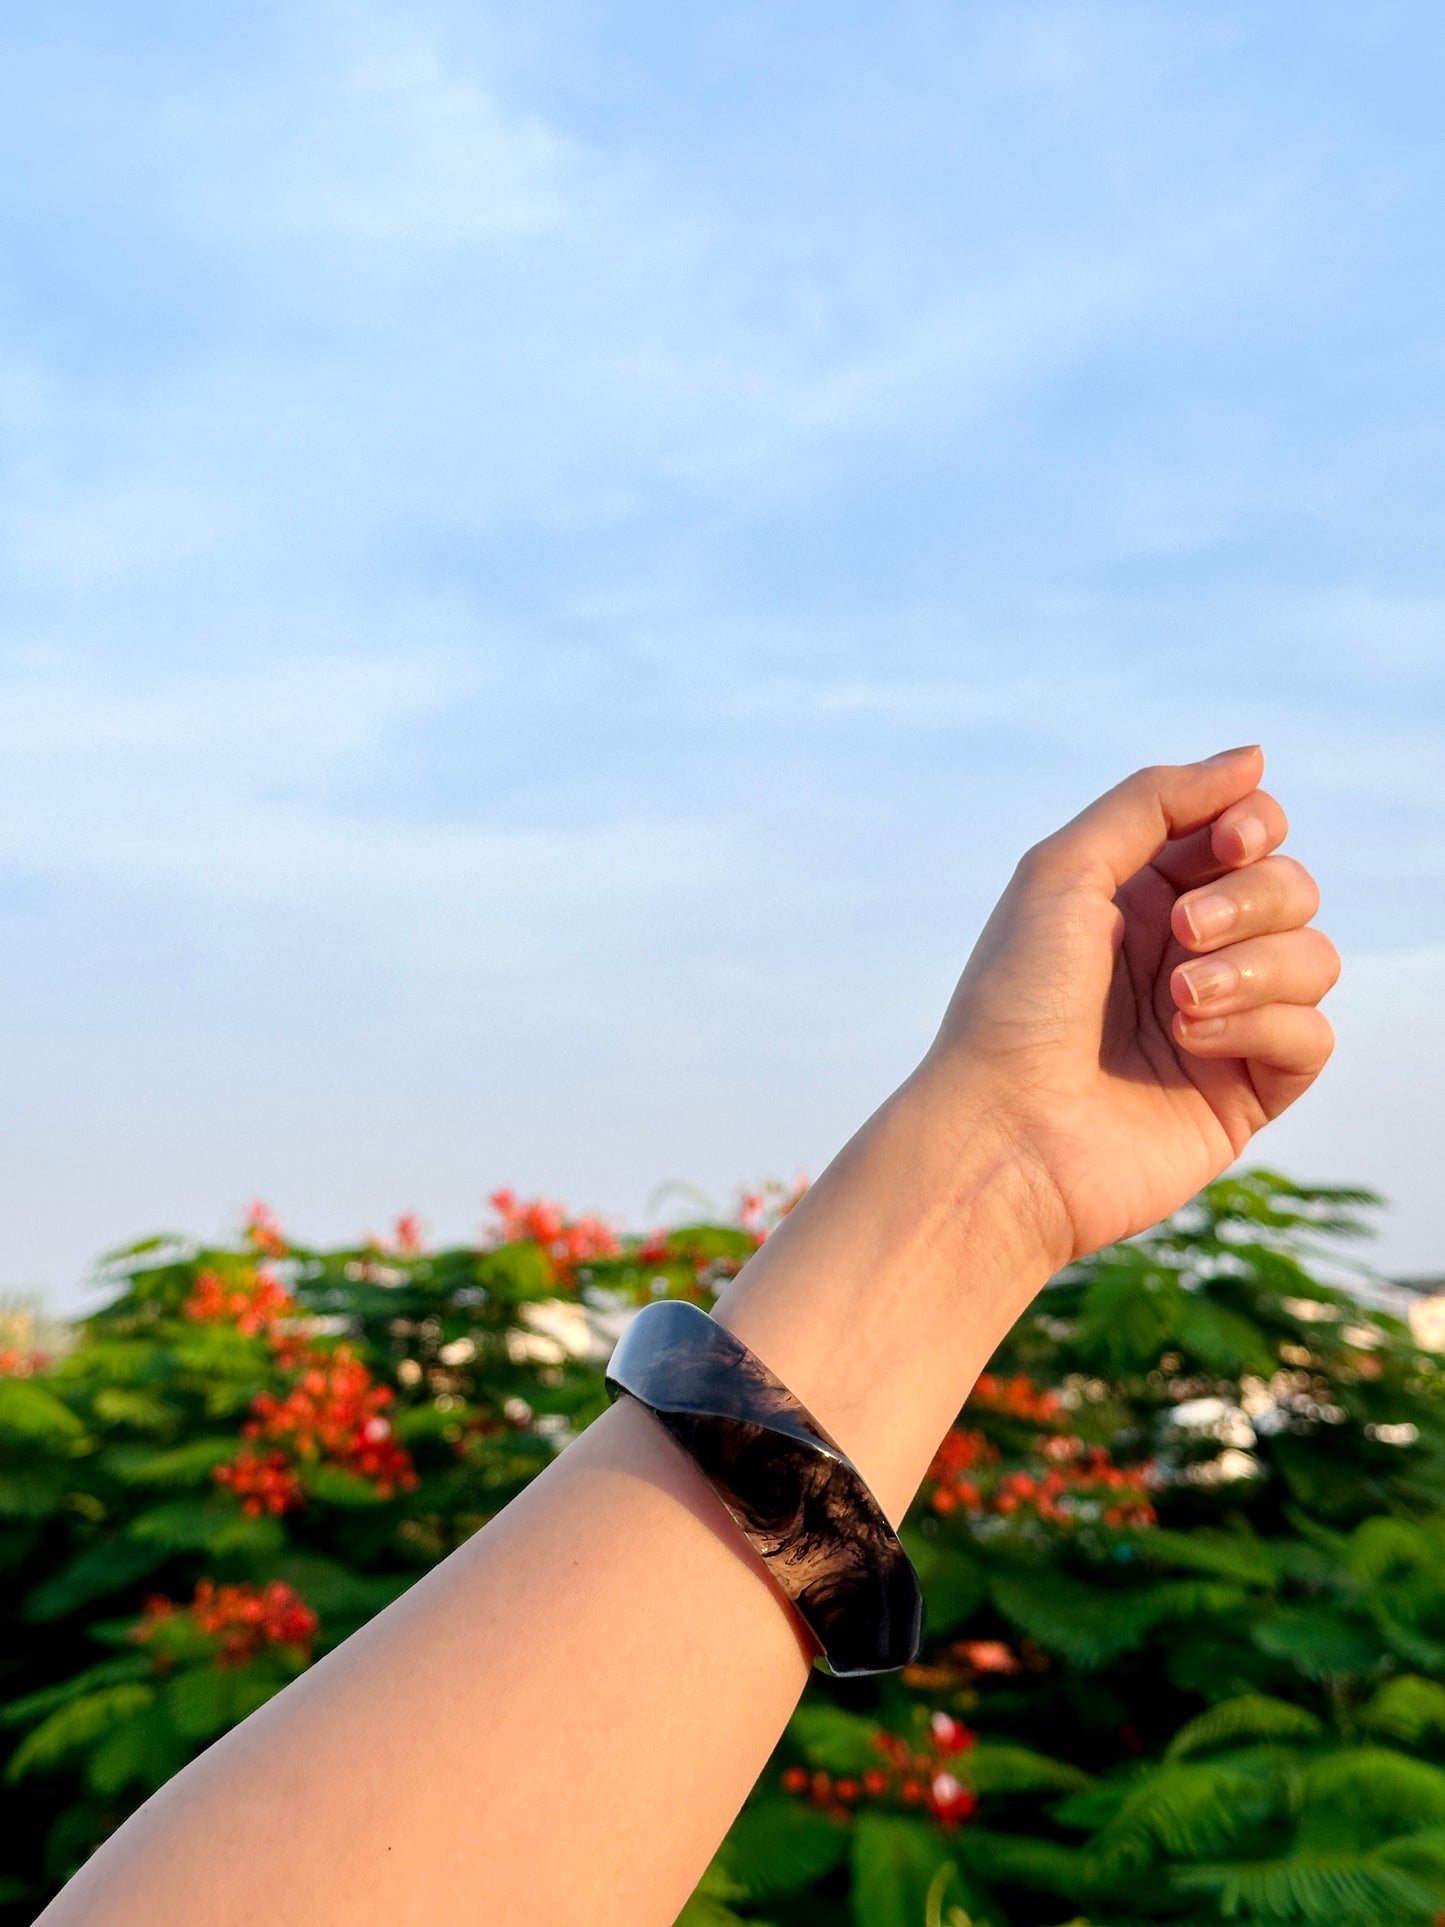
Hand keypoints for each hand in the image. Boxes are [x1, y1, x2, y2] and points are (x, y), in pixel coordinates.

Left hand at [927, 747, 1337, 1265]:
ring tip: (1176, 1005)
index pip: (1246, 831)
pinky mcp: (1246, 1092)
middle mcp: (1189, 954)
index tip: (1223, 843)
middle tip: (1184, 936)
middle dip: (1249, 899)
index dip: (1253, 825)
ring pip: (1315, 957)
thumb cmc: (1015, 1002)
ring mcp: (1223, 1024)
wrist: (1004, 1131)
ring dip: (1254, 968)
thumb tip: (1253, 759)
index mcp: (1144, 898)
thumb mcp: (1063, 871)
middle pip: (1292, 886)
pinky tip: (1195, 1042)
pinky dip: (1264, 1026)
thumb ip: (1154, 803)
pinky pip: (1313, 1036)